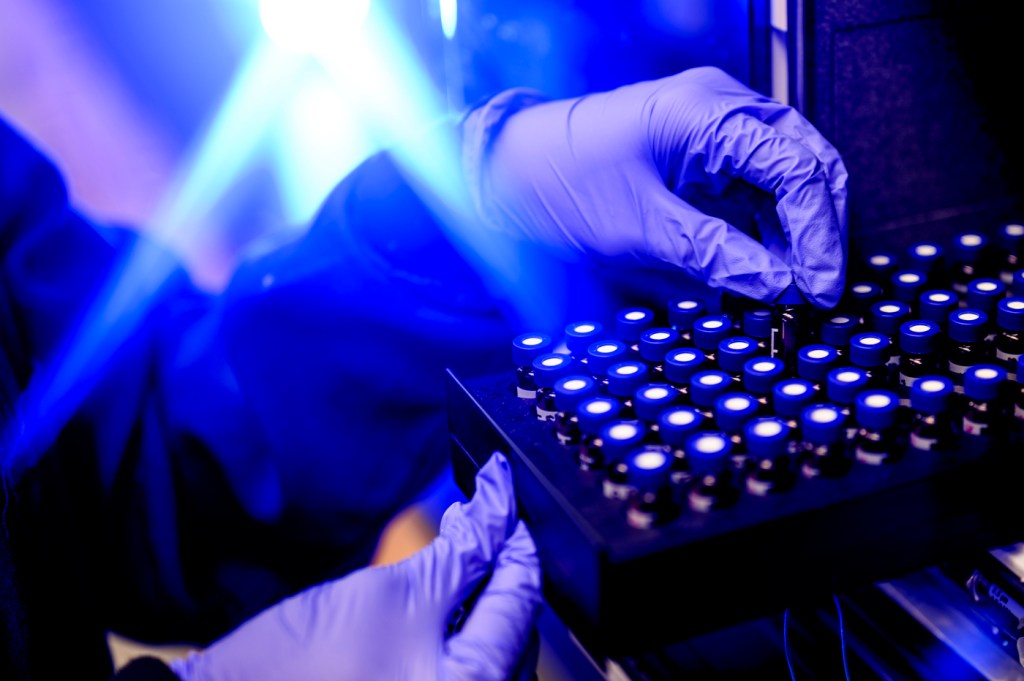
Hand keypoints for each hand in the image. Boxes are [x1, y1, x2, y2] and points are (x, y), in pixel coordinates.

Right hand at [169, 453, 540, 680]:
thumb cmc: (299, 671)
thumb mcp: (392, 596)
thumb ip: (458, 558)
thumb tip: (494, 517)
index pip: (519, 596)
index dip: (512, 532)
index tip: (503, 489)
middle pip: (512, 620)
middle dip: (500, 558)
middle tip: (485, 508)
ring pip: (488, 637)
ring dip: (480, 583)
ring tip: (466, 536)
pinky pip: (458, 656)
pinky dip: (458, 614)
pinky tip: (445, 581)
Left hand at [465, 66, 847, 308]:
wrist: (508, 173)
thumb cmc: (560, 183)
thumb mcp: (639, 229)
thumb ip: (715, 256)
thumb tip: (780, 286)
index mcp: (706, 112)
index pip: (796, 167)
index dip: (817, 233)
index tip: (818, 285)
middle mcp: (719, 110)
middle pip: (804, 164)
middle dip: (820, 229)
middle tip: (820, 287)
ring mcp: (711, 131)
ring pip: (784, 179)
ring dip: (798, 231)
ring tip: (798, 286)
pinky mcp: (699, 156)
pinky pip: (753, 189)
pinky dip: (768, 228)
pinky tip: (771, 266)